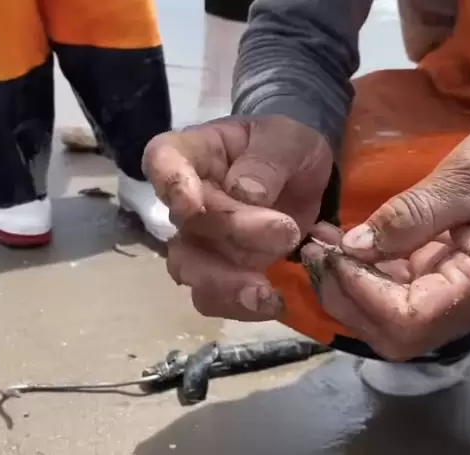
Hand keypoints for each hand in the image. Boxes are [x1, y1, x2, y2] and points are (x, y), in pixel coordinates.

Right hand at [143, 115, 333, 320]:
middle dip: (234, 233)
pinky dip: (241, 306)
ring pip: (190, 269)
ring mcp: (201, 240)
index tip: (191, 205)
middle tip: (285, 231)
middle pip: (186, 225)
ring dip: (226, 283)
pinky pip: (214, 297)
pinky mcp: (222, 271)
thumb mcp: (288, 140)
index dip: (170, 185)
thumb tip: (246, 193)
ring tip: (267, 292)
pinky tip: (274, 302)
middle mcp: (187, 200)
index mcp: (194, 154)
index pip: (162, 161)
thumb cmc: (286, 148)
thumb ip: (268, 161)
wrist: (307, 180)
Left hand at [302, 112, 469, 360]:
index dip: (361, 294)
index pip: (408, 320)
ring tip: (322, 242)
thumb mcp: (467, 177)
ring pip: (390, 316)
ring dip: (348, 285)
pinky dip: (366, 272)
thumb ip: (411, 216)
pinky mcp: (447, 277)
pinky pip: (399, 290)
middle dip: (345, 297)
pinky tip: (344, 242)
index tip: (332, 252)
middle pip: (394, 332)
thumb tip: (354, 249)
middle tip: (316, 251)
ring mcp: (458, 293)